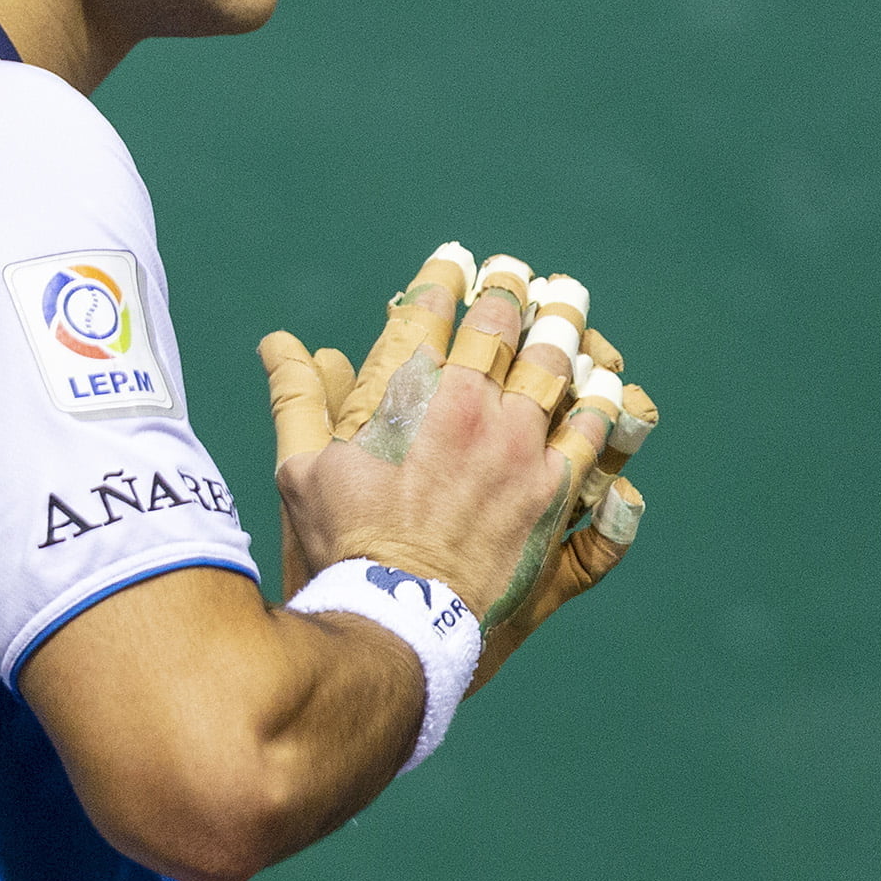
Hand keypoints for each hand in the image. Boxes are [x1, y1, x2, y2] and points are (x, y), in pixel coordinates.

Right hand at [262, 277, 615, 634]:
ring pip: (556, 367)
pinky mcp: (554, 493)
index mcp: (412, 393)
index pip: (434, 311)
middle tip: (518, 274)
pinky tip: (603, 384)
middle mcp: (473, 409)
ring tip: (568, 304)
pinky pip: (592, 432)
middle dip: (511, 291)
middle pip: (504, 326)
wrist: (397, 622)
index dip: (446, 276)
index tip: (455, 259)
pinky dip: (599, 400)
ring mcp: (521, 450)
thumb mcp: (303, 468)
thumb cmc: (341, 546)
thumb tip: (276, 342)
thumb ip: (297, 398)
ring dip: (563, 328)